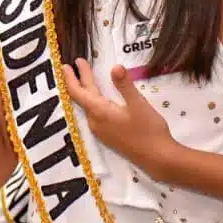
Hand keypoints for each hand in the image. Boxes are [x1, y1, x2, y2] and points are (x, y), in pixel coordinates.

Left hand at [62, 60, 179, 177]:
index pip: (78, 92)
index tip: (65, 65)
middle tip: (75, 64)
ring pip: (88, 106)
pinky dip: (92, 101)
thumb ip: (125, 85)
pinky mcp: (107, 136)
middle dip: (79, 80)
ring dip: (85, 91)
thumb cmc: (149, 130)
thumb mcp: (138, 104)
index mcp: (99, 111)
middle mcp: (95, 121)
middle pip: (82, 97)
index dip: (71, 77)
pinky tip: (97, 99)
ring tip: (84, 78)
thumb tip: (115, 66)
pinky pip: (93, 114)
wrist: (157, 158)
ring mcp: (100, 130)